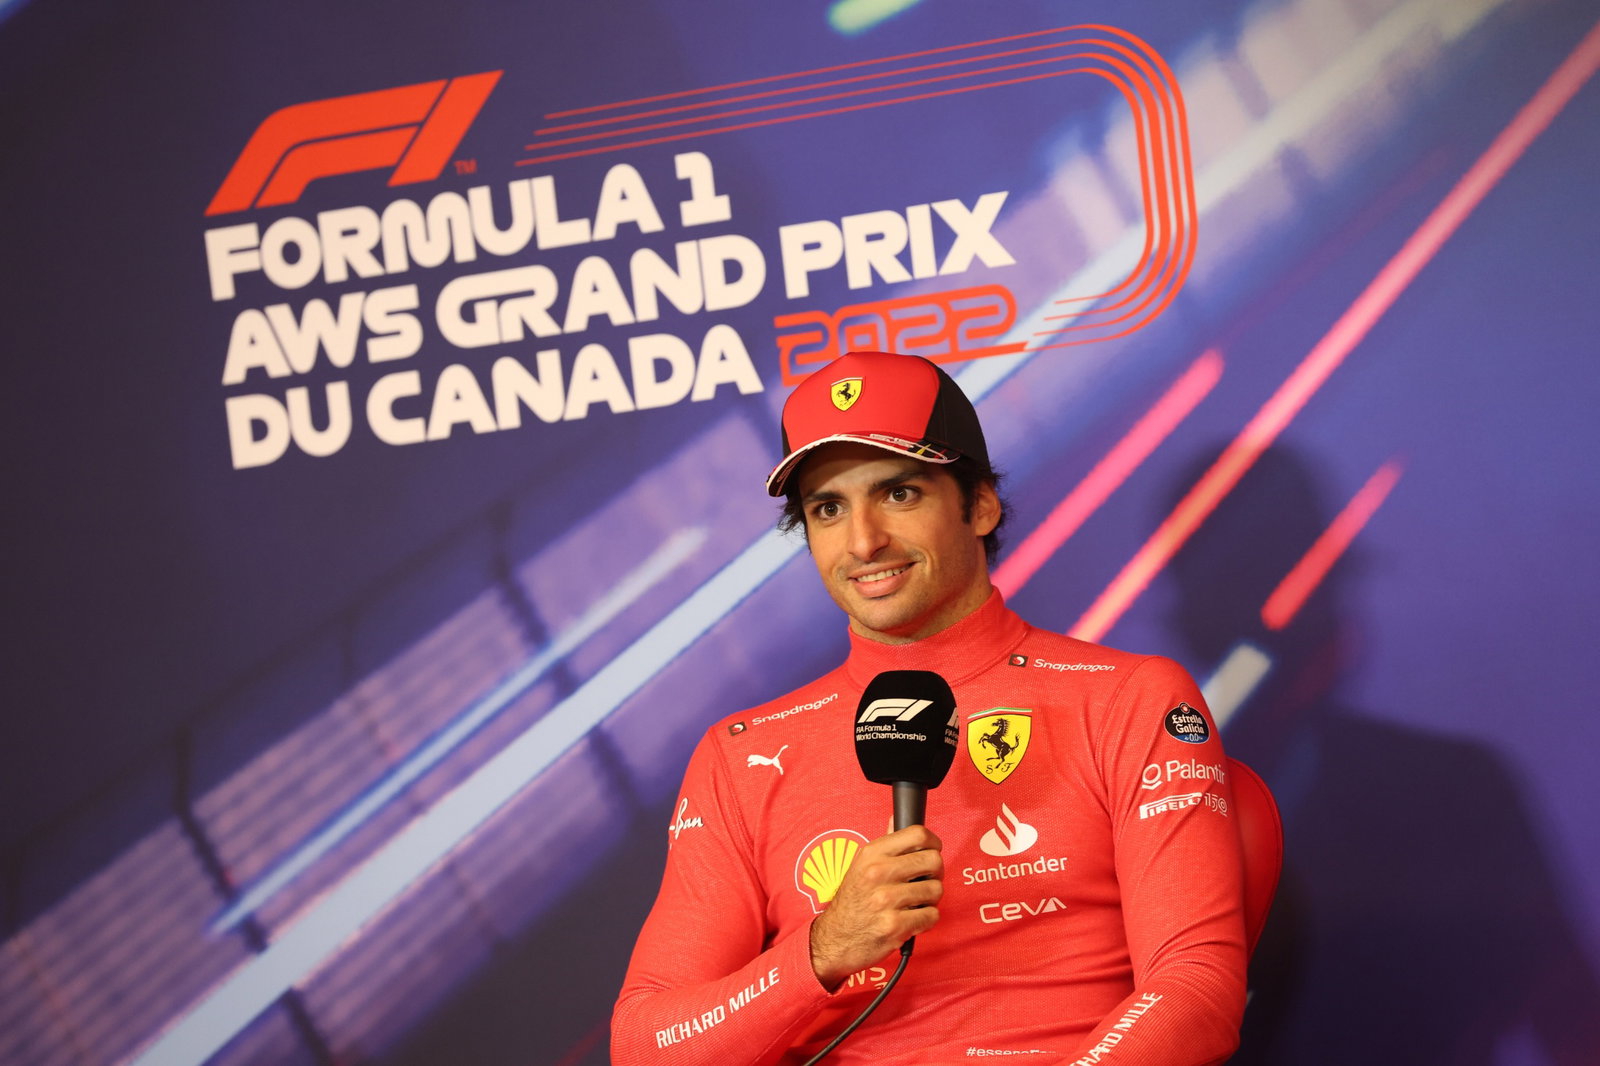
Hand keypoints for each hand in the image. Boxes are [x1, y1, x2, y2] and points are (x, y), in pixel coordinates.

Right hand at [808, 825, 942, 989]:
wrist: (835, 938)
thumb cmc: (853, 900)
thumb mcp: (861, 865)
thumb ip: (884, 844)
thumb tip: (895, 818)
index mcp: (872, 854)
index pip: (918, 834)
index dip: (933, 842)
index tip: (932, 851)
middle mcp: (878, 873)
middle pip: (933, 861)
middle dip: (936, 873)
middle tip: (926, 880)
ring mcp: (886, 900)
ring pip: (936, 890)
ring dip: (931, 899)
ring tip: (916, 903)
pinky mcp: (894, 926)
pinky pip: (931, 916)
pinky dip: (927, 919)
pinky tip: (913, 919)